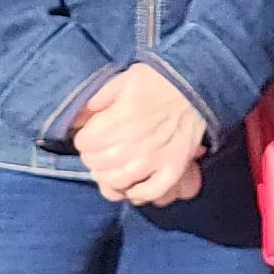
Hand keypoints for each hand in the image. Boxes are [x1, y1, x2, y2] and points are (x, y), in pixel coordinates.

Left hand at [70, 63, 211, 205]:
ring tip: (109, 169)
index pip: (85, 143)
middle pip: (98, 163)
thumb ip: (97, 98)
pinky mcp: (175, 167)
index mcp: (120, 119)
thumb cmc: (157, 80)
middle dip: (91, 158)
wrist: (195, 85)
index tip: (87, 135)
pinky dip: (138, 193)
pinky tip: (132, 187)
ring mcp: (156, 158)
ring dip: (107, 178)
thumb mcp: (122, 80)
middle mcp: (135, 142)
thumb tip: (77, 118)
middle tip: (97, 152)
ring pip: (119, 180)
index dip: (82, 139)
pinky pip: (152, 191)